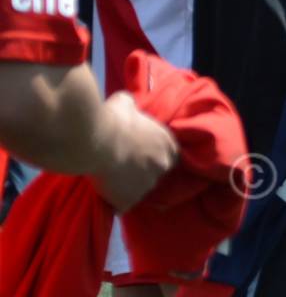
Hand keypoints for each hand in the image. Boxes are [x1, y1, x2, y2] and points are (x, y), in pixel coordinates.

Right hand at [93, 93, 178, 212]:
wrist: (94, 141)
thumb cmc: (113, 118)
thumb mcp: (125, 103)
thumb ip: (132, 106)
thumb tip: (127, 103)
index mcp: (168, 143)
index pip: (170, 154)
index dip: (154, 154)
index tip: (139, 154)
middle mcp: (162, 165)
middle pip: (156, 172)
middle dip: (143, 171)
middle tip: (122, 166)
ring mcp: (147, 185)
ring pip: (140, 190)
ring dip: (128, 187)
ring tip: (109, 178)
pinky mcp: (128, 200)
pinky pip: (123, 205)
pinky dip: (114, 201)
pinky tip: (103, 193)